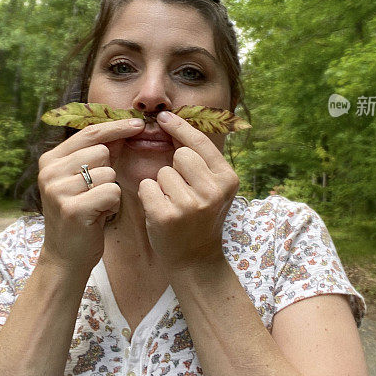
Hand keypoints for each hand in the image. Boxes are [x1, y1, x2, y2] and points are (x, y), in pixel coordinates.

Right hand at [37, 119, 144, 276]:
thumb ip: (101, 153)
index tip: (139, 124)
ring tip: (96, 206)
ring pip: (108, 173)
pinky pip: (111, 192)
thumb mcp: (85, 179)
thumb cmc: (81, 213)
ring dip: (111, 190)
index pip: (89, 133)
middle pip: (101, 151)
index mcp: (50, 160)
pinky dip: (113, 204)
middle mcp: (50, 172)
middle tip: (96, 193)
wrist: (66, 255)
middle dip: (109, 171)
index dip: (116, 127)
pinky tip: (100, 215)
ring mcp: (58, 190)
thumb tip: (127, 126)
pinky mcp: (72, 209)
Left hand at [137, 110, 239, 269]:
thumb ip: (201, 160)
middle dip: (175, 168)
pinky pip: (147, 187)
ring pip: (162, 171)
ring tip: (173, 204)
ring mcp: (191, 205)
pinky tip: (161, 212)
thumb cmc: (201, 218)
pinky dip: (149, 197)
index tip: (164, 116)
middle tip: (182, 191)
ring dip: (162, 185)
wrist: (196, 259)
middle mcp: (213, 191)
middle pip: (180, 154)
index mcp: (228, 179)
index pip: (201, 142)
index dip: (180, 127)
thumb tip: (173, 122)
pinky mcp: (167, 216)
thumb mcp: (212, 188)